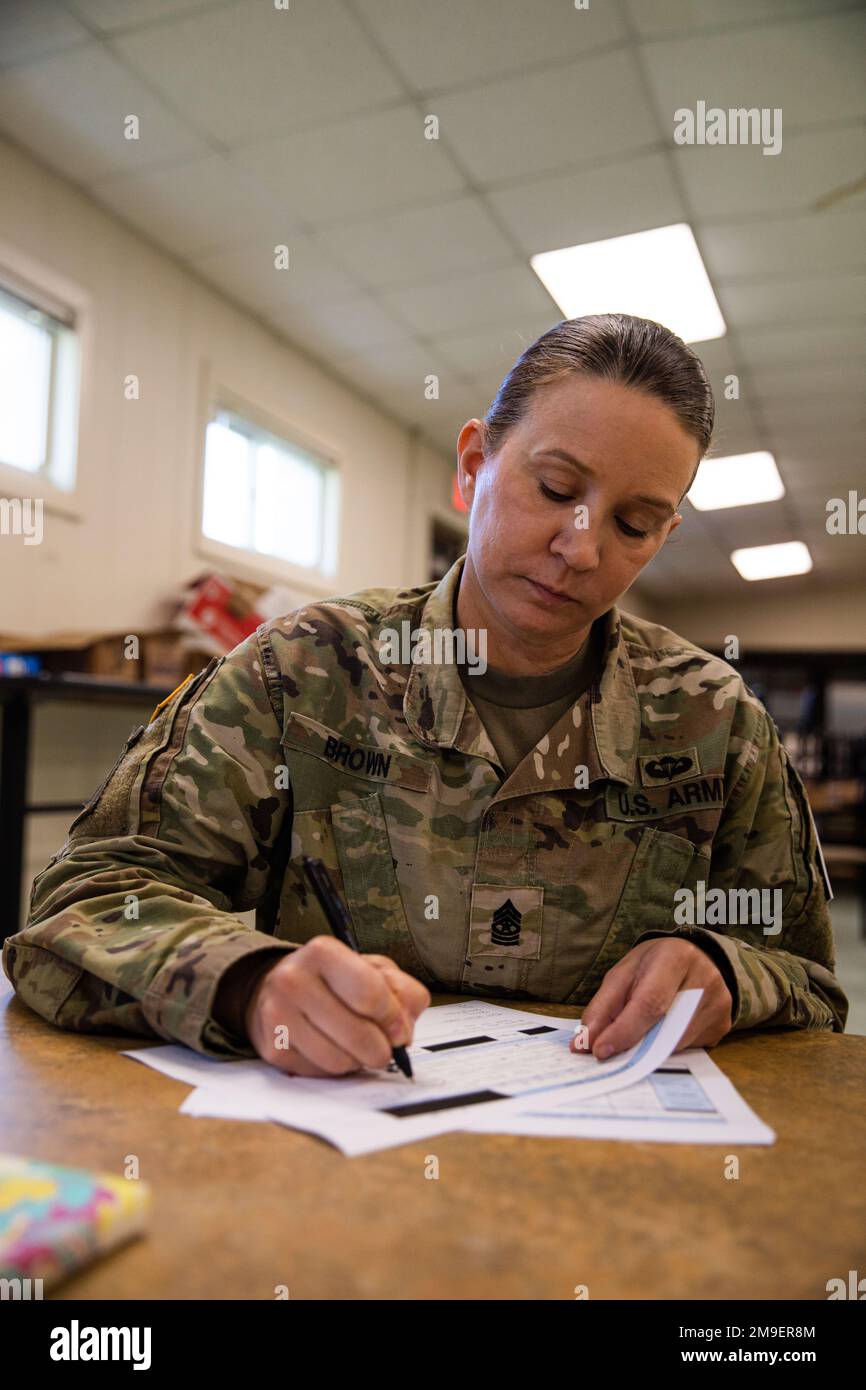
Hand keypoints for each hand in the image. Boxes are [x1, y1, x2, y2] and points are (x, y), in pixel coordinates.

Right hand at [246, 935, 430, 1075]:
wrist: (279, 989)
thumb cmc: (333, 979)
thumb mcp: (372, 969)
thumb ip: (401, 990)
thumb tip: (403, 1029)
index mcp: (323, 952)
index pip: (369, 993)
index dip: (393, 1018)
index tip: (400, 1030)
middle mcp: (293, 979)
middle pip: (357, 1033)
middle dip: (382, 1049)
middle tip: (385, 1049)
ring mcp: (278, 1015)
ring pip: (339, 1060)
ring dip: (358, 1061)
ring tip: (356, 1046)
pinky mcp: (272, 1048)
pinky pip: (320, 1073)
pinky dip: (335, 1068)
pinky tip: (333, 1049)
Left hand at [572, 936, 732, 1059]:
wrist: (699, 958)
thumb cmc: (656, 963)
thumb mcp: (625, 972)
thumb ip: (603, 1006)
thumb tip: (585, 1042)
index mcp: (676, 958)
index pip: (650, 1003)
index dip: (623, 1030)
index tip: (600, 1050)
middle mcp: (705, 981)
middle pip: (663, 1028)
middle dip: (632, 1044)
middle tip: (611, 1051)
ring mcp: (718, 1007)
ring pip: (674, 1044)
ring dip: (649, 1048)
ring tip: (639, 1032)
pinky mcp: (722, 1027)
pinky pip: (687, 1049)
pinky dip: (666, 1047)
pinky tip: (662, 1030)